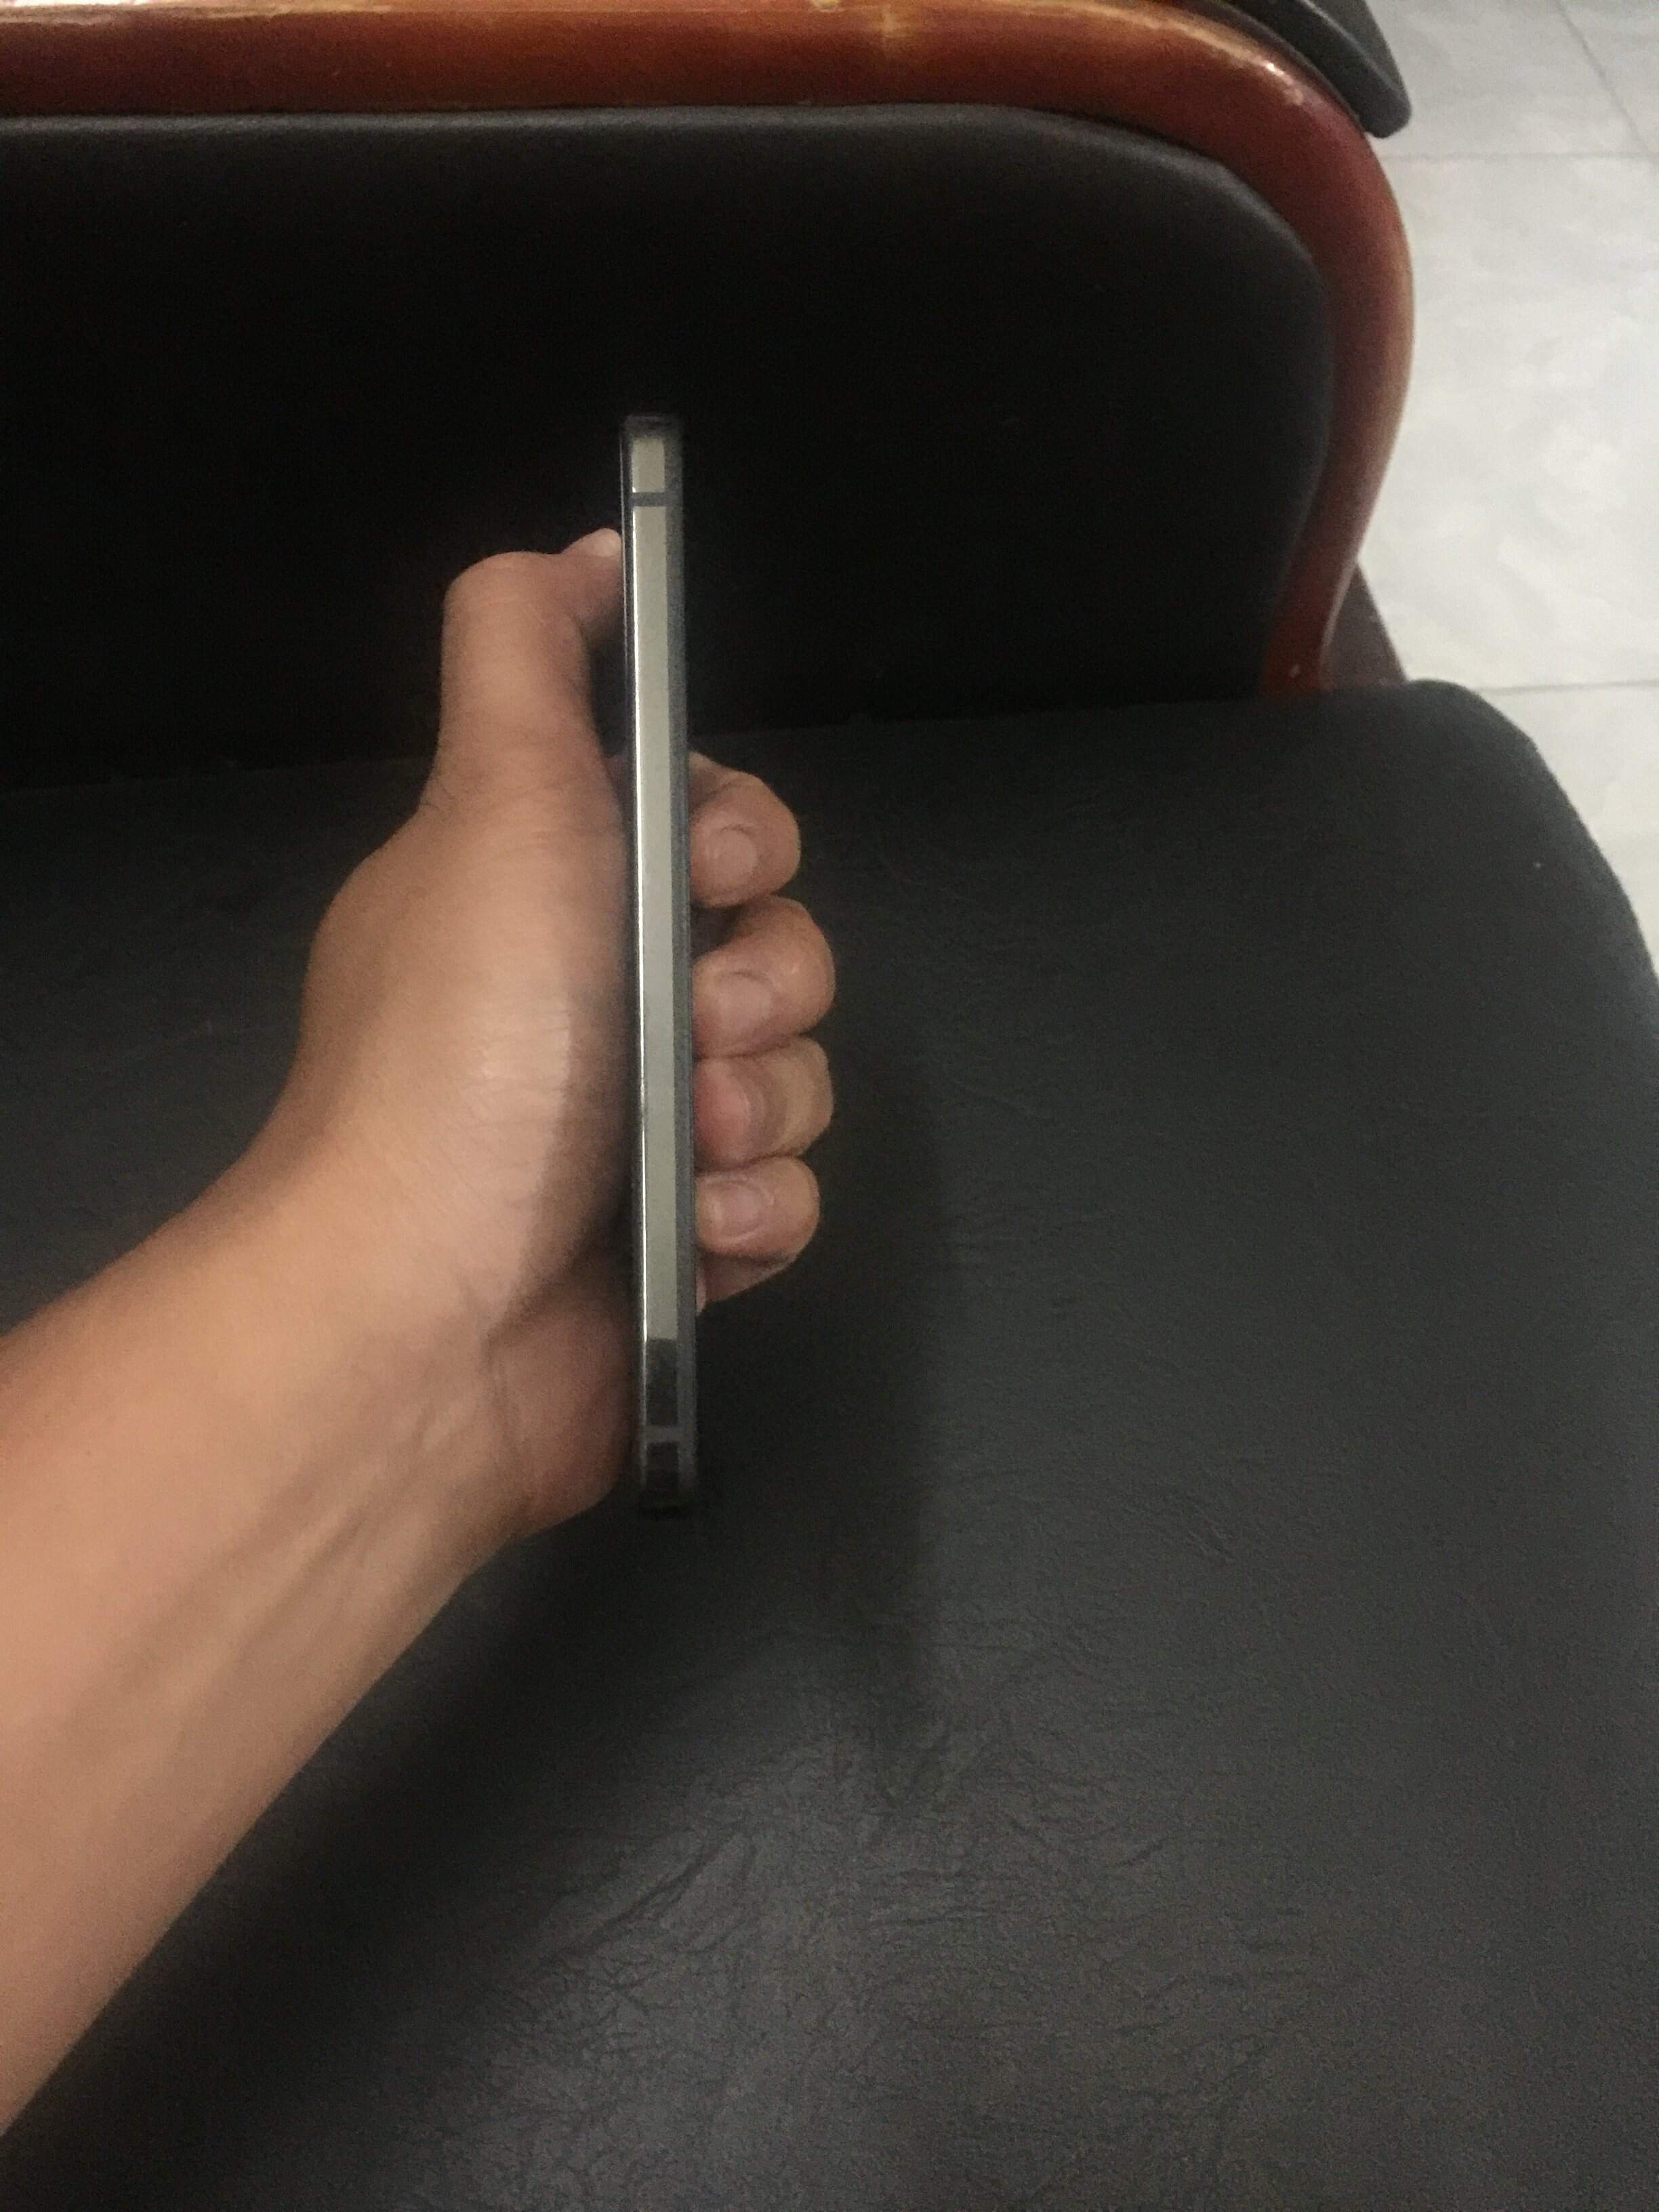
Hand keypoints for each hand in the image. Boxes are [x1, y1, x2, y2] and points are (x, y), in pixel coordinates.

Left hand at [243, 534, 833, 1535]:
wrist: (429, 1313)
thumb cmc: (464, 1053)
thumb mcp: (491, 802)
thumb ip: (527, 654)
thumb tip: (586, 554)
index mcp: (547, 891)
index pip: (709, 823)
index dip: (738, 837)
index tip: (696, 869)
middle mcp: (595, 1000)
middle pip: (779, 946)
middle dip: (761, 985)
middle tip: (688, 1027)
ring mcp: (639, 1125)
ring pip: (799, 1077)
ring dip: (757, 1109)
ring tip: (677, 1150)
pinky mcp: (678, 1238)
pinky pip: (790, 1196)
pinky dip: (751, 1213)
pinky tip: (684, 1231)